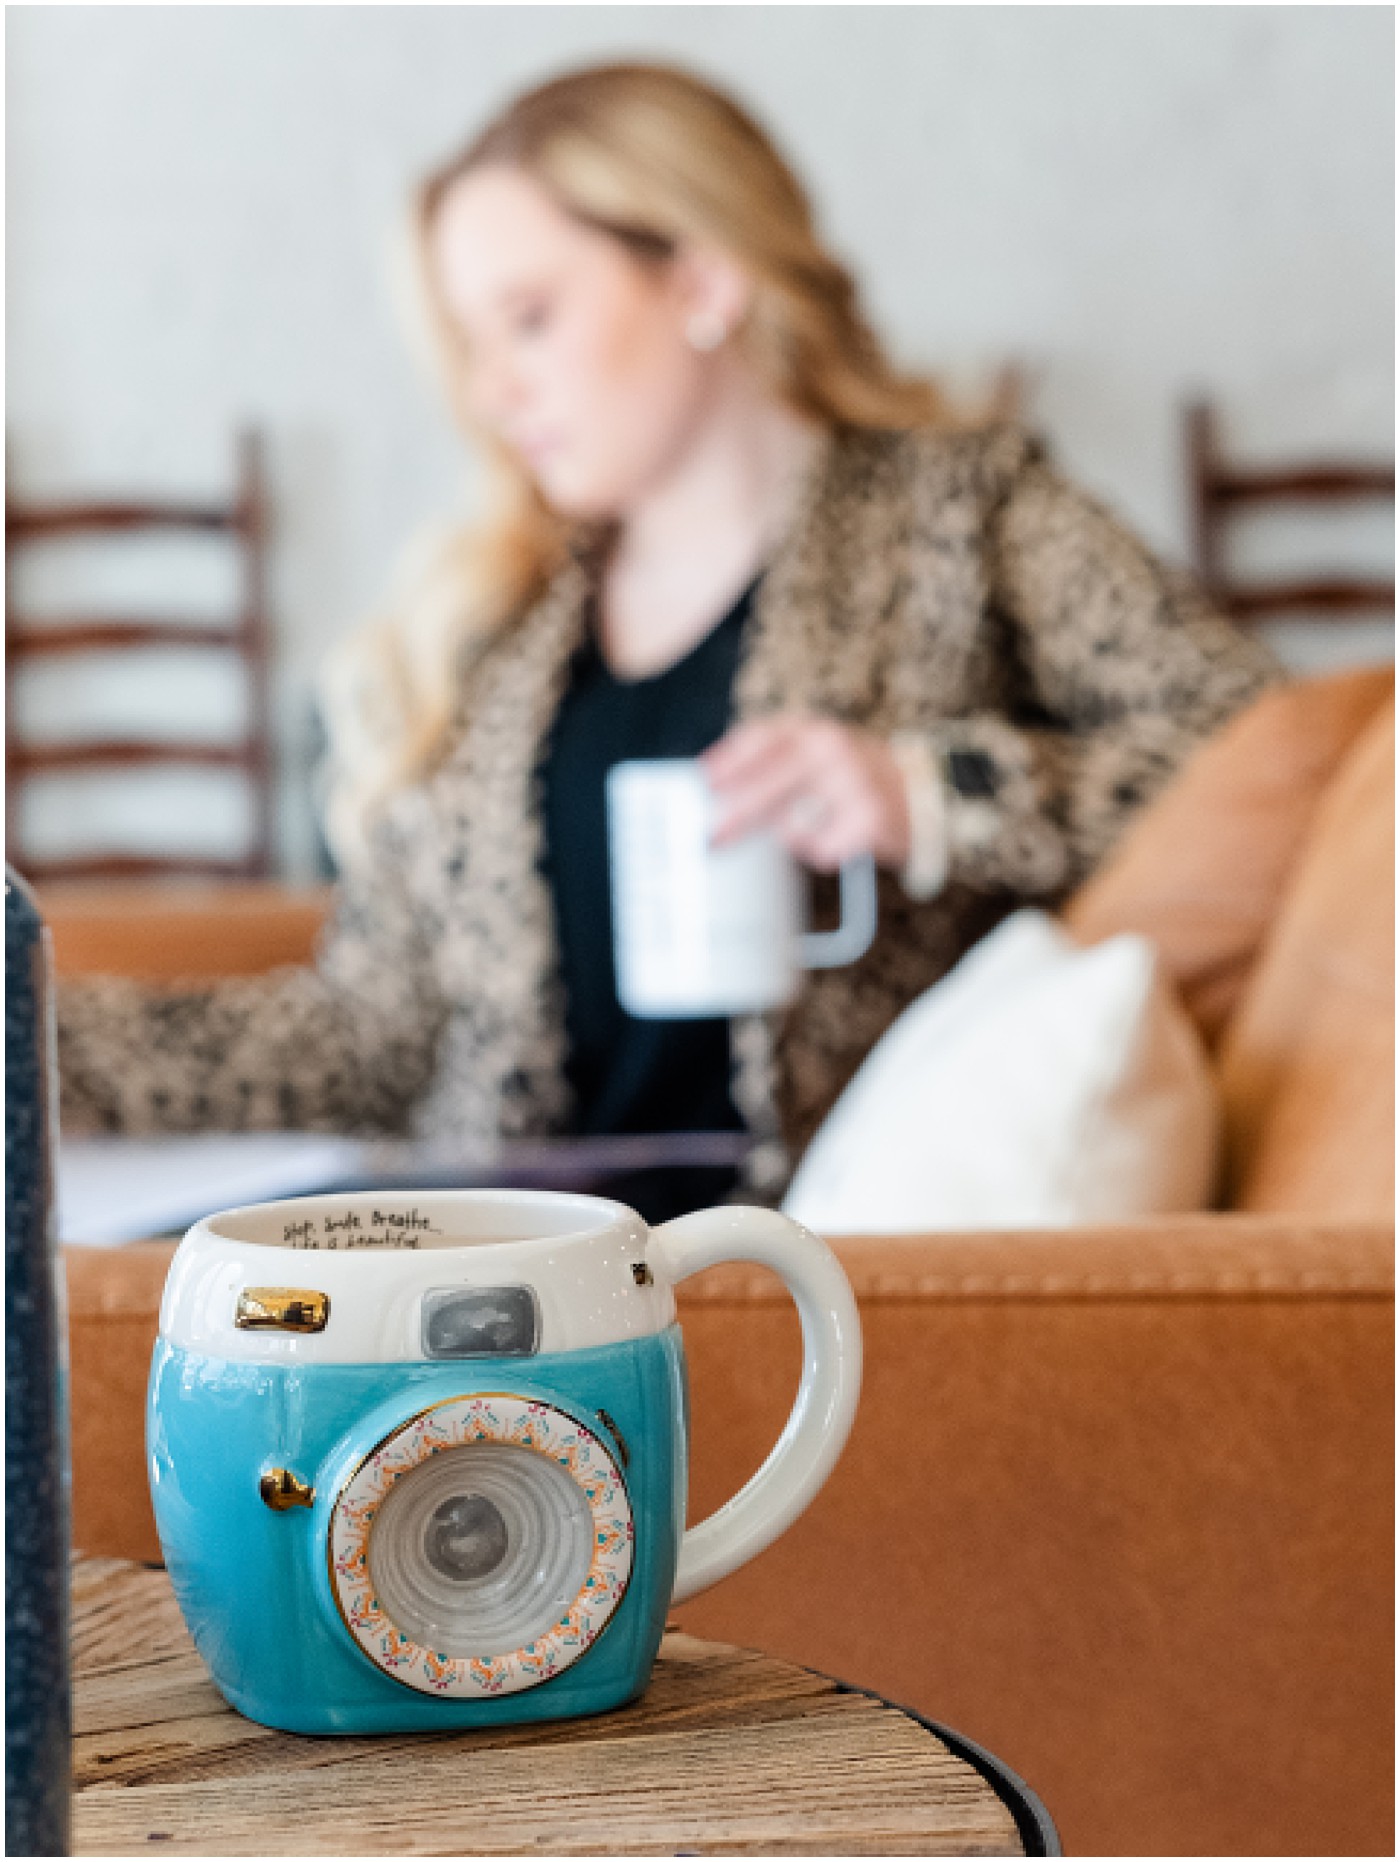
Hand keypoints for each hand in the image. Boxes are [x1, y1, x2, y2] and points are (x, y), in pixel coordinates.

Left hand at [701, 714, 910, 871]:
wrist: (921, 794)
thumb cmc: (854, 778)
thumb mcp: (818, 754)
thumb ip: (774, 764)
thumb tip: (718, 793)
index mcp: (813, 730)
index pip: (760, 738)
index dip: (729, 761)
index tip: (705, 781)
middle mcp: (832, 748)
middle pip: (767, 785)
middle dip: (736, 817)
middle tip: (713, 840)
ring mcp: (852, 781)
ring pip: (792, 823)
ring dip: (791, 835)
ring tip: (815, 825)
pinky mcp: (869, 818)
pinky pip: (821, 848)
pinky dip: (822, 851)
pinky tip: (840, 838)